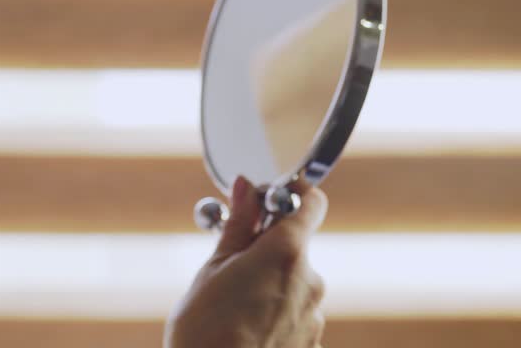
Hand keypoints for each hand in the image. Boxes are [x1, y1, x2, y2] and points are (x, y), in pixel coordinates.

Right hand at [165, 177, 328, 347]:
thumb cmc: (206, 329)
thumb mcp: (214, 267)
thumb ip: (238, 224)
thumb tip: (246, 187)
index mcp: (287, 251)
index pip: (310, 202)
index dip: (289, 193)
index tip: (265, 197)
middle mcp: (310, 280)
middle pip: (293, 246)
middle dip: (264, 248)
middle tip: (228, 261)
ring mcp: (314, 315)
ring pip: (291, 283)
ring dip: (267, 283)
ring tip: (230, 304)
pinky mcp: (311, 343)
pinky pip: (293, 314)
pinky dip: (272, 313)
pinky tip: (244, 327)